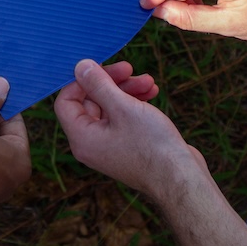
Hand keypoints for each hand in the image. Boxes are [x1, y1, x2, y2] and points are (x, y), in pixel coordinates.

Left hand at [55, 59, 188, 197]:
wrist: (181, 179)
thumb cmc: (151, 145)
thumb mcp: (122, 107)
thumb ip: (98, 84)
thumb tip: (79, 66)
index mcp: (81, 137)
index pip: (66, 101)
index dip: (81, 81)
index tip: (103, 67)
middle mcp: (91, 144)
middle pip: (90, 102)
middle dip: (112, 82)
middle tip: (131, 69)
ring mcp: (109, 147)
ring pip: (110, 108)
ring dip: (127, 90)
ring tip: (149, 82)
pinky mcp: (127, 147)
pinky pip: (122, 119)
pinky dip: (134, 103)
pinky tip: (152, 93)